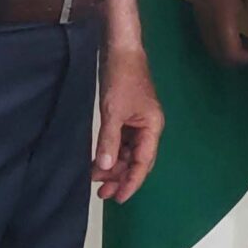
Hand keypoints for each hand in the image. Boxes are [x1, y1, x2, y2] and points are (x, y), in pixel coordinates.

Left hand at [92, 46, 163, 202]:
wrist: (121, 49)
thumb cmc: (122, 77)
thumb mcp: (113, 111)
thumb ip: (109, 140)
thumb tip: (104, 167)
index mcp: (152, 127)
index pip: (143, 163)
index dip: (131, 182)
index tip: (118, 198)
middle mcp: (148, 127)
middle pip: (136, 160)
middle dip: (119, 177)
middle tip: (101, 192)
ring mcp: (138, 122)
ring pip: (127, 152)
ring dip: (113, 165)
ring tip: (95, 177)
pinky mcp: (127, 115)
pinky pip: (121, 140)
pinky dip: (110, 151)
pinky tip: (98, 160)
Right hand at [188, 0, 247, 67]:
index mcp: (222, 18)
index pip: (230, 52)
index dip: (247, 59)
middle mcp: (207, 22)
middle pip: (218, 54)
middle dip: (237, 59)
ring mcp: (199, 15)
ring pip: (211, 45)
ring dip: (229, 49)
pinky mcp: (197, 8)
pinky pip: (207, 34)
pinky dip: (221, 40)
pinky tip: (236, 29)